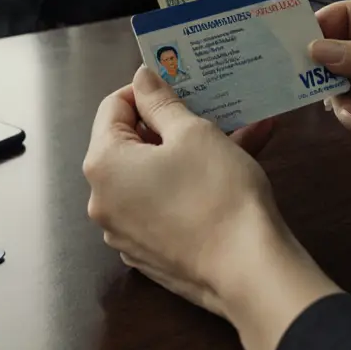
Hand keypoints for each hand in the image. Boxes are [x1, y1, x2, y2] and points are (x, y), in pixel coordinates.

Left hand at [84, 66, 339, 349]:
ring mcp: (125, 233)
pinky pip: (165, 207)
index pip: (112, 107)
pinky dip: (190, 187)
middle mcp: (102, 201)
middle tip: (213, 109)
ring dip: (190, 153)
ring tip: (241, 133)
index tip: (183, 85)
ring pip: (154, 177)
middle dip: (174, 124)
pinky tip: (234, 172)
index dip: (148, 90)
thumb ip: (161, 101)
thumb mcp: (193, 133)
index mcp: (102, 165)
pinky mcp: (151, 255)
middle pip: (132, 145)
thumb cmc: (217, 192)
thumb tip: (141, 78)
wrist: (248, 271)